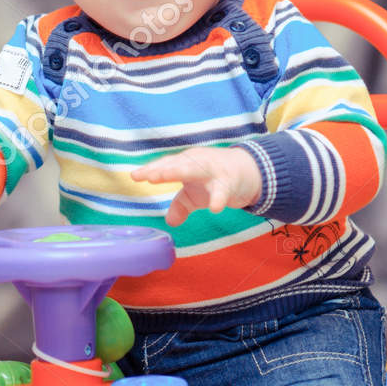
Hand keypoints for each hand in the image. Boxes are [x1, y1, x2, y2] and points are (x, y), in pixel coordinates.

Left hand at [130, 146, 262, 225]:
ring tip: (162, 177)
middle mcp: (197, 163)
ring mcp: (214, 171)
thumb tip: (170, 222)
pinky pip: (223, 190)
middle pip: (177, 165)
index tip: (135, 177)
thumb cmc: (215, 179)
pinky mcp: (230, 182)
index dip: (151, 170)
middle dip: (162, 169)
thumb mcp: (195, 193)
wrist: (251, 170)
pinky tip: (214, 208)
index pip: (166, 165)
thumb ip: (181, 206)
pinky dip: (219, 198)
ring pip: (195, 170)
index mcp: (186, 163)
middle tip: (148, 175)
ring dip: (179, 171)